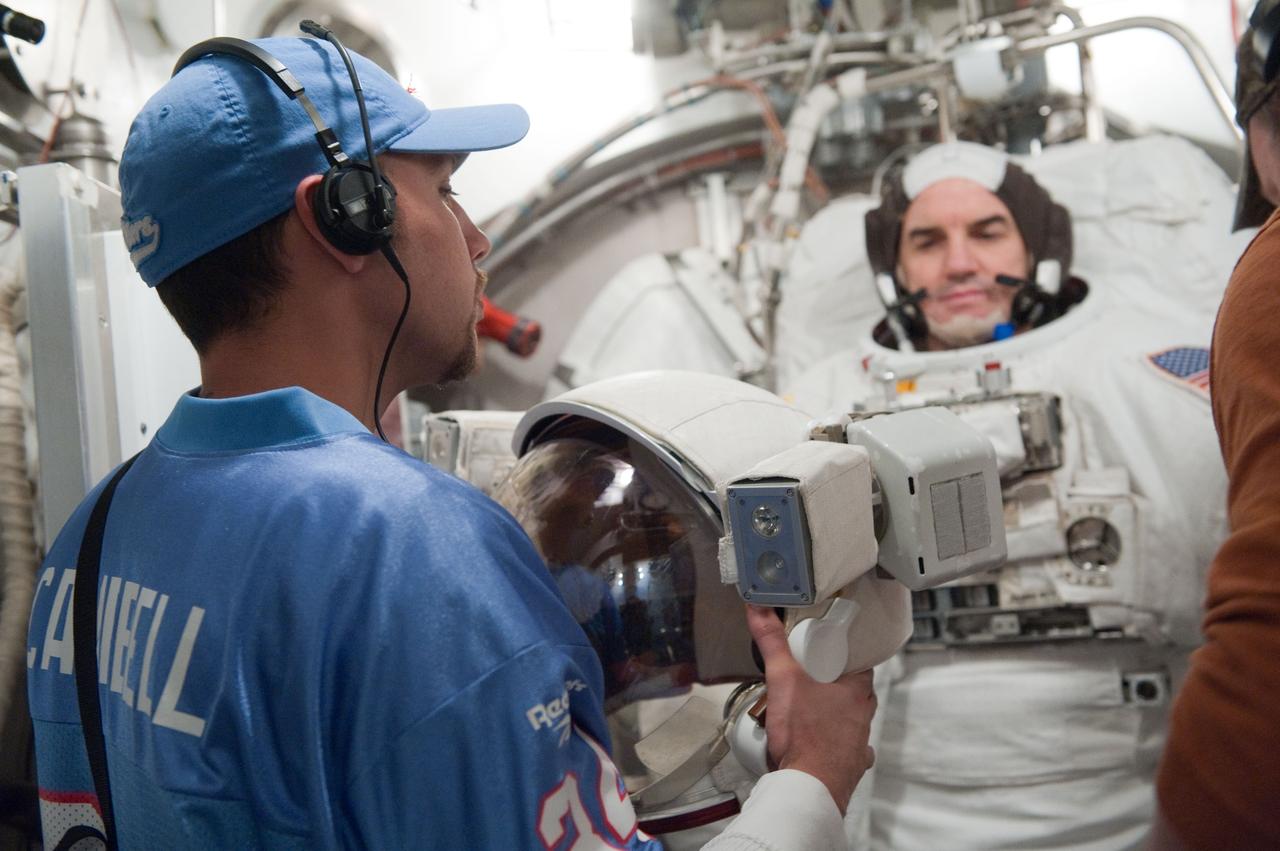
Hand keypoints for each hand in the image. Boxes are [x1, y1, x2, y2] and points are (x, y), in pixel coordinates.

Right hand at [745, 604, 876, 814]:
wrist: (809, 787)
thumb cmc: (804, 735)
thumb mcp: (783, 679)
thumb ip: (772, 642)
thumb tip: (760, 610)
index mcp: (856, 691)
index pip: (860, 664)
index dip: (844, 656)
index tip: (826, 654)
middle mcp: (863, 716)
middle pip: (854, 692)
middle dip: (833, 686)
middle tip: (808, 680)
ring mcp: (858, 743)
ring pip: (850, 721)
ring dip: (833, 716)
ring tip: (806, 713)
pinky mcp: (850, 766)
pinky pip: (845, 751)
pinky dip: (832, 746)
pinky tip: (817, 744)